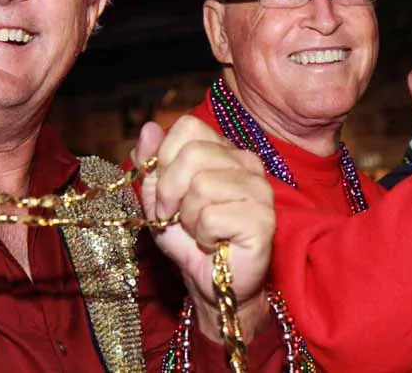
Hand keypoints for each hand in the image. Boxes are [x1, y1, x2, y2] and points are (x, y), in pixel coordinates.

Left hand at [133, 116, 273, 337]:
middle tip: (173, 216)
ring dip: (188, 217)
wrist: (212, 284)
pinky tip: (214, 243)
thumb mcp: (158, 198)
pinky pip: (212, 217)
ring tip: (199, 231)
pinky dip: (202, 235)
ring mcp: (259, 189)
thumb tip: (148, 128)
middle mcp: (247, 162)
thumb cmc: (188, 239)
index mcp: (224, 150)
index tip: (164, 190)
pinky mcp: (263, 218)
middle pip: (193, 153)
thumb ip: (151, 163)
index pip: (188, 126)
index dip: (165, 158)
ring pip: (202, 186)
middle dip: (170, 191)